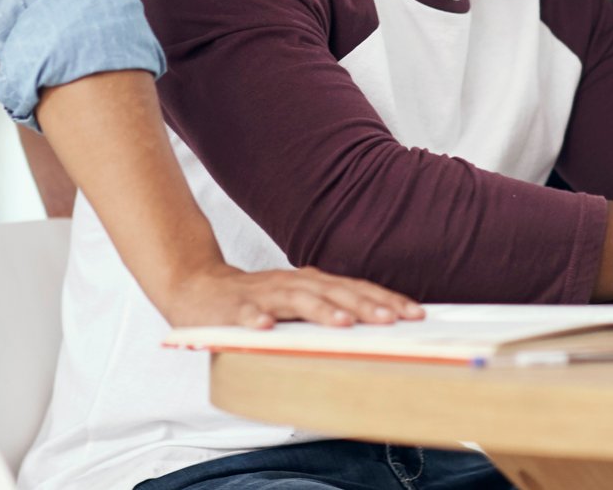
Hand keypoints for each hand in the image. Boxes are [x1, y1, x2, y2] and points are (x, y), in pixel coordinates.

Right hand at [162, 262, 425, 330]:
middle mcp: (291, 284)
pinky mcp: (230, 309)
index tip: (415, 313)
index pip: (355, 288)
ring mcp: (261, 295)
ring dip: (320, 311)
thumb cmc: (257, 301)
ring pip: (295, 300)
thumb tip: (378, 325)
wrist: (198, 288)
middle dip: (365, 305)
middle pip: (334, 291)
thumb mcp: (299, 302)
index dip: (385, 299)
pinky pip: (243, 314)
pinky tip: (264, 329)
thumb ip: (330, 309)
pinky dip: (253, 321)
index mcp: (310, 283)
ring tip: (343, 324)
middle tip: (392, 321)